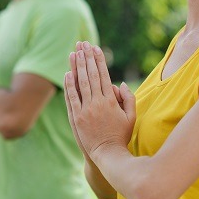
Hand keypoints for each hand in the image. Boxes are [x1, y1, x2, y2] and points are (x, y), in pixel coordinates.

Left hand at [64, 42, 135, 160]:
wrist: (108, 154)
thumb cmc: (121, 136)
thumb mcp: (131, 117)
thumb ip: (128, 99)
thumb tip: (120, 83)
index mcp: (111, 101)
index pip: (104, 75)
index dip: (99, 60)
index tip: (96, 48)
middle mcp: (98, 103)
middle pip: (91, 75)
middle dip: (87, 58)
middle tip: (83, 44)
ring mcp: (86, 110)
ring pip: (81, 83)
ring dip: (77, 66)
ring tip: (74, 52)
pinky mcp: (77, 118)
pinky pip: (72, 98)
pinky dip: (69, 85)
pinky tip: (67, 73)